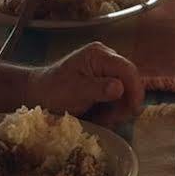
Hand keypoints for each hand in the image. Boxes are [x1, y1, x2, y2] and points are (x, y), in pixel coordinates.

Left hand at [30, 42, 144, 123]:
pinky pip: (119, 96)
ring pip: (126, 91)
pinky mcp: (105, 80)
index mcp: (99, 55)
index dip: (136, 91)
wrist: (38, 94)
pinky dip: (113, 108)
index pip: (128, 70)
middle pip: (130, 81)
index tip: (133, 111)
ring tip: (102, 120)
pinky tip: (101, 116)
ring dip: (118, 109)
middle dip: (125, 103)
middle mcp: (107, 58)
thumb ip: (98, 89)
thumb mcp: (75, 91)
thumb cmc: (53, 91)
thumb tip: (119, 87)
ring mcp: (107, 69)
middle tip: (111, 120)